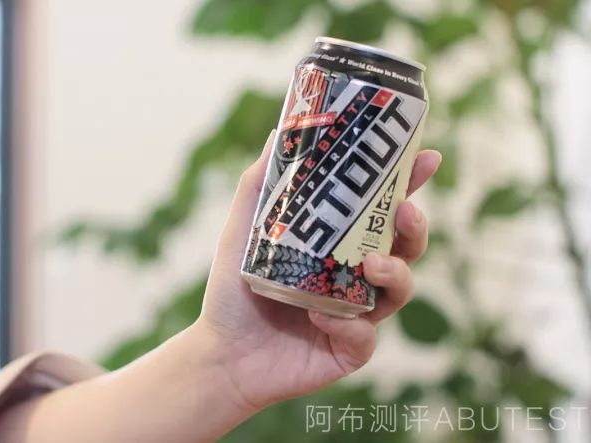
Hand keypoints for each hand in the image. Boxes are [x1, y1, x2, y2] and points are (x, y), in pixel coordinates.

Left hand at [193, 130, 441, 410]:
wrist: (221, 352)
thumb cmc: (234, 290)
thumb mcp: (243, 230)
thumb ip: (260, 185)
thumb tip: (280, 131)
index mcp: (338, 244)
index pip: (381, 209)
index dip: (409, 184)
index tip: (427, 158)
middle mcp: (355, 275)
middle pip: (405, 246)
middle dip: (414, 226)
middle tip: (405, 211)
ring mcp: (357, 313)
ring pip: (400, 289)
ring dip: (395, 274)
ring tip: (371, 265)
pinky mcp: (350, 349)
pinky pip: (365, 337)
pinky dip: (348, 326)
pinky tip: (318, 317)